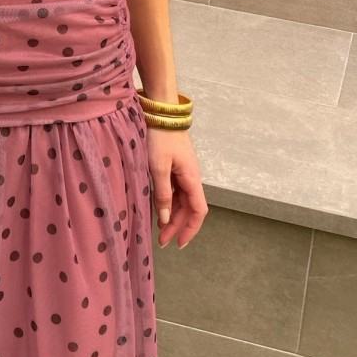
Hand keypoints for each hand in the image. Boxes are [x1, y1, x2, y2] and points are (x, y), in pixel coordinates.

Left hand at [147, 128, 207, 250]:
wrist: (161, 113)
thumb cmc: (160, 138)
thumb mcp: (158, 168)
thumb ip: (162, 194)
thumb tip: (165, 219)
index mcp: (192, 179)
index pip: (198, 211)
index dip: (191, 229)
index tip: (179, 243)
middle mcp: (191, 177)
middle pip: (189, 208)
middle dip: (177, 226)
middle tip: (162, 241)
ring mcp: (183, 172)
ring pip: (181, 201)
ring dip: (171, 216)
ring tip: (158, 229)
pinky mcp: (175, 167)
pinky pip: (174, 191)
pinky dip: (167, 203)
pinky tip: (157, 209)